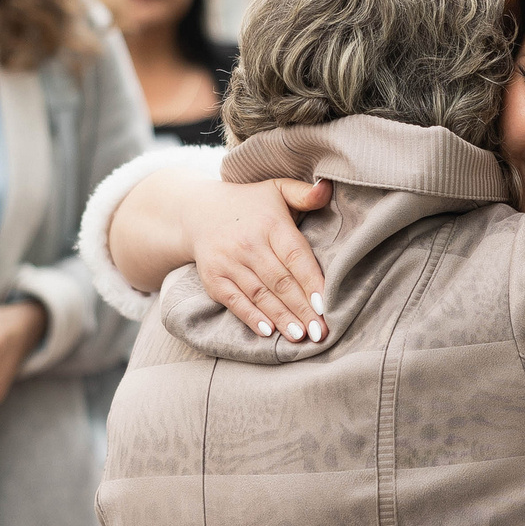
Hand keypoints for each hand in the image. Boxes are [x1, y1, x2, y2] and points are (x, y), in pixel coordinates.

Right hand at [189, 179, 332, 342]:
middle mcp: (249, 244)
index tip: (325, 305)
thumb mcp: (276, 189)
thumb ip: (303, 193)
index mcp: (270, 224)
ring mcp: (229, 262)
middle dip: (302, 309)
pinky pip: (235, 301)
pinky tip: (268, 332)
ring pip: (260, 295)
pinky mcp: (213, 278)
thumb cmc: (250, 204)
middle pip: (280, 281)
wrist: (198, 211)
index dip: (310, 281)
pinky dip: (251, 317)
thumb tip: (326, 188)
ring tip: (300, 336)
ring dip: (281, 318)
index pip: (295, 256)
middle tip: (321, 333)